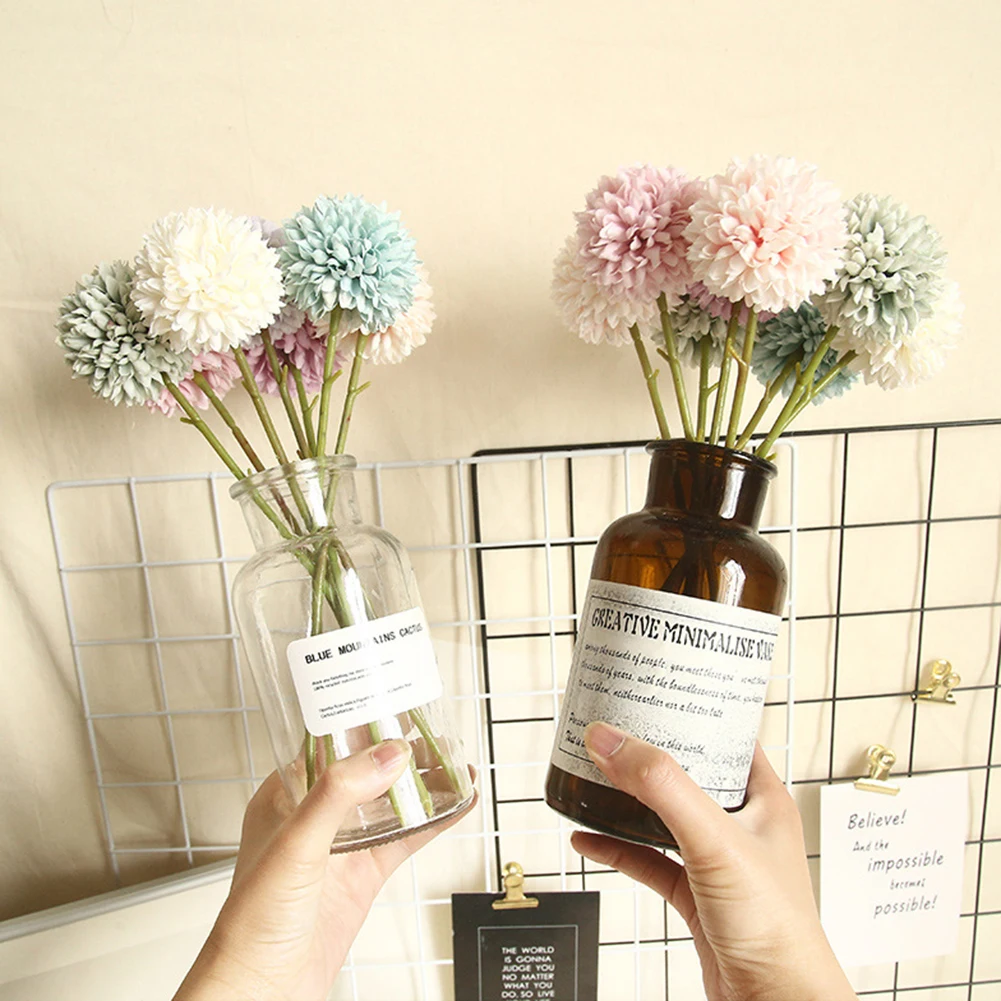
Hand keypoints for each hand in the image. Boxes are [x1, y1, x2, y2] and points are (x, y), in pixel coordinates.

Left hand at [174, 740, 473, 1000]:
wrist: (262, 990)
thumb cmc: (250, 924)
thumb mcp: (295, 846)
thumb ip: (338, 795)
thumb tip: (385, 754)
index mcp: (285, 796)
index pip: (327, 744)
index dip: (361, 722)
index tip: (393, 701)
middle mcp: (314, 817)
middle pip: (367, 769)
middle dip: (402, 750)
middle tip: (437, 732)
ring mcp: (341, 846)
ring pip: (390, 801)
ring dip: (424, 783)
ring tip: (455, 763)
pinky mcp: (362, 875)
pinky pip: (405, 839)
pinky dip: (433, 821)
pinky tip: (457, 806)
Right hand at [572, 722, 855, 1000]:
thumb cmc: (777, 928)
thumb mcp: (714, 839)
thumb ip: (662, 787)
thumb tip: (610, 739)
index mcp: (762, 799)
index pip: (727, 739)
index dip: (695, 713)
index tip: (657, 692)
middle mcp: (740, 825)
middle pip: (688, 774)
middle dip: (650, 754)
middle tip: (614, 728)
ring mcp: (715, 861)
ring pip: (662, 817)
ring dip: (627, 800)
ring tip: (594, 774)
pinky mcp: (694, 895)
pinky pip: (647, 860)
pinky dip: (615, 848)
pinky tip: (588, 840)